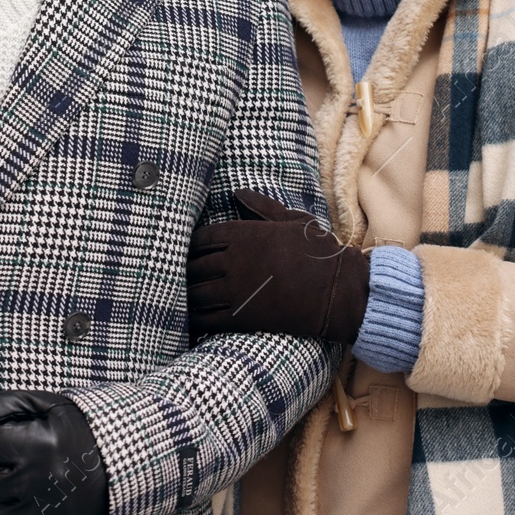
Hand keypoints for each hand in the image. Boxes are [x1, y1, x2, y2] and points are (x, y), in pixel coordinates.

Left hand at [0, 390, 108, 514]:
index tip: (28, 437)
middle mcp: (41, 482)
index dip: (4, 438)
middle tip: (31, 460)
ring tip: (41, 479)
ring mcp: (48, 513)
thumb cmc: (79, 431)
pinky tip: (48, 499)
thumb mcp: (44, 405)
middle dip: (2, 468)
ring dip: (13, 494)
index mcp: (39, 445)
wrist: (122, 466)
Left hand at [187, 188, 368, 342]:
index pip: (200, 238)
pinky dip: (193, 320)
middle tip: (176, 277)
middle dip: (183, 272)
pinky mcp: (241, 317)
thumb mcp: (292, 221)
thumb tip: (238, 193)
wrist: (338, 290)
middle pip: (192, 266)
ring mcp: (235, 290)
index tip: (188, 252)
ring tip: (178, 299)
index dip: (191, 246)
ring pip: (195, 293)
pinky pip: (206, 319)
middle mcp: (233, 260)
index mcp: (243, 234)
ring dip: (184, 296)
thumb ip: (261, 207)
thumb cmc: (319, 252)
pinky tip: (189, 322)